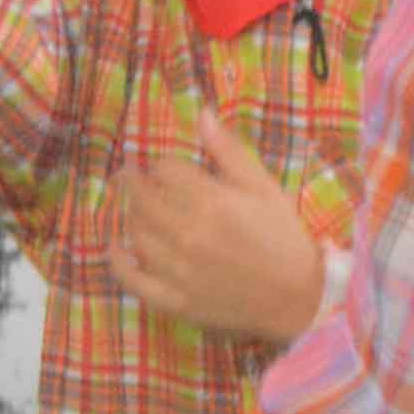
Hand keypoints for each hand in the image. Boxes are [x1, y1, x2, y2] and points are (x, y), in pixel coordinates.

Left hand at [115, 111, 326, 348]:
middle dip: (134, 182)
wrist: (297, 296)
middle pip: (142, 198)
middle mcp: (188, 234)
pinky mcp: (176, 299)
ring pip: (136, 233)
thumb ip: (229, 152)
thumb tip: (203, 115)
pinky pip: (133, 280)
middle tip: (131, 176)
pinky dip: (118, 263)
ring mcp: (178, 269)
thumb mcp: (263, 188)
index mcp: (211, 202)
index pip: (165, 170)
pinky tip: (115, 248)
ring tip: (137, 208)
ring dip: (131, 215)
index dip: (163, 164)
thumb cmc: (283, 237)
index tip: (166, 168)